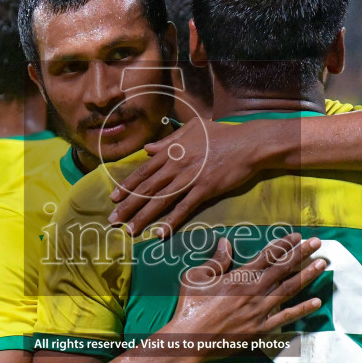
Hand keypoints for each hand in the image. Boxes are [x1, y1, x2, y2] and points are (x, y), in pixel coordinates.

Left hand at [109, 118, 289, 237]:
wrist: (248, 143)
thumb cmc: (222, 134)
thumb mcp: (193, 129)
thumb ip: (169, 140)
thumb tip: (148, 149)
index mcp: (171, 151)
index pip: (143, 171)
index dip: (127, 186)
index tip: (114, 199)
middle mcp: (176, 165)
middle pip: (147, 189)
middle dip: (128, 206)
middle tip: (113, 221)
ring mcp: (190, 178)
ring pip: (161, 200)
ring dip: (143, 217)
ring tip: (130, 231)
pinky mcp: (205, 190)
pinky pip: (184, 208)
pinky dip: (171, 222)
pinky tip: (159, 233)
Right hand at [164, 234, 325, 354]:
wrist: (190, 339)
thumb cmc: (190, 307)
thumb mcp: (196, 277)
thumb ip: (215, 260)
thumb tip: (226, 242)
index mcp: (239, 277)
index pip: (267, 256)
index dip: (284, 244)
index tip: (297, 236)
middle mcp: (254, 291)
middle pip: (283, 268)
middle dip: (301, 254)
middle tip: (317, 243)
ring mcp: (260, 311)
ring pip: (289, 289)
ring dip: (307, 275)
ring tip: (322, 264)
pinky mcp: (261, 329)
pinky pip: (286, 317)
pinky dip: (302, 309)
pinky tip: (316, 302)